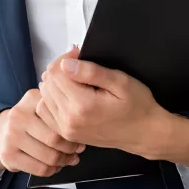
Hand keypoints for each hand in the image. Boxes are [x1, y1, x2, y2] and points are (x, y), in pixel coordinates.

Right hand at [0, 89, 85, 177]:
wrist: (2, 134)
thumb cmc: (31, 121)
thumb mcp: (42, 105)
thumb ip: (60, 108)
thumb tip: (84, 126)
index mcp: (31, 98)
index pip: (58, 115)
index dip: (73, 128)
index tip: (80, 134)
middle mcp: (18, 115)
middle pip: (54, 138)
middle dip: (71, 148)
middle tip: (79, 150)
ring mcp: (11, 135)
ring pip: (49, 156)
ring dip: (64, 161)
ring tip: (70, 159)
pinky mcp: (8, 155)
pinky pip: (39, 169)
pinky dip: (53, 170)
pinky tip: (56, 166)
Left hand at [36, 46, 167, 157]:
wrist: (144, 133)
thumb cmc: (137, 105)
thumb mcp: (120, 82)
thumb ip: (92, 72)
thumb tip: (66, 64)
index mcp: (82, 105)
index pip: (56, 72)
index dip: (65, 58)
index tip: (79, 54)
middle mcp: (69, 119)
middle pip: (47, 83)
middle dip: (59, 69)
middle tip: (78, 64)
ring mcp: (66, 129)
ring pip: (44, 96)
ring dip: (55, 83)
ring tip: (75, 79)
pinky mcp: (66, 134)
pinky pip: (45, 111)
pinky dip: (52, 99)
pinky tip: (68, 94)